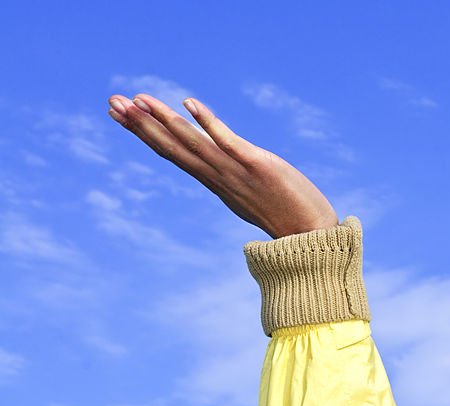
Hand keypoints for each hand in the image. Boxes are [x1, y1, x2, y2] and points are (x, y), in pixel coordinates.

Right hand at [106, 93, 338, 238]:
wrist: (313, 238)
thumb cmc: (288, 216)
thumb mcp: (251, 194)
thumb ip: (234, 179)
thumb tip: (223, 171)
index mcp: (215, 183)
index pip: (173, 154)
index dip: (146, 134)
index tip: (121, 114)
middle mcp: (219, 178)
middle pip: (172, 148)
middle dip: (141, 125)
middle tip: (112, 102)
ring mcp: (236, 173)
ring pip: (192, 143)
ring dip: (163, 120)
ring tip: (138, 99)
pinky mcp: (258, 166)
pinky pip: (227, 141)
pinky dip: (207, 123)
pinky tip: (189, 103)